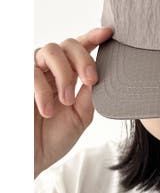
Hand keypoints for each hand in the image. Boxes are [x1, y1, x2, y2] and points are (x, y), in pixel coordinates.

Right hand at [34, 27, 112, 178]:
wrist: (31, 159)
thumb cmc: (54, 138)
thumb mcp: (81, 116)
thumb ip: (90, 95)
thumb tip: (102, 74)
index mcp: (69, 75)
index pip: (81, 49)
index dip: (93, 37)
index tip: (108, 33)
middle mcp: (51, 70)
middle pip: (68, 44)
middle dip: (83, 58)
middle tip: (91, 80)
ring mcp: (34, 74)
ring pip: (50, 50)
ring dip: (64, 73)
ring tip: (66, 101)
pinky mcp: (18, 81)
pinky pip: (31, 71)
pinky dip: (43, 90)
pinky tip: (48, 109)